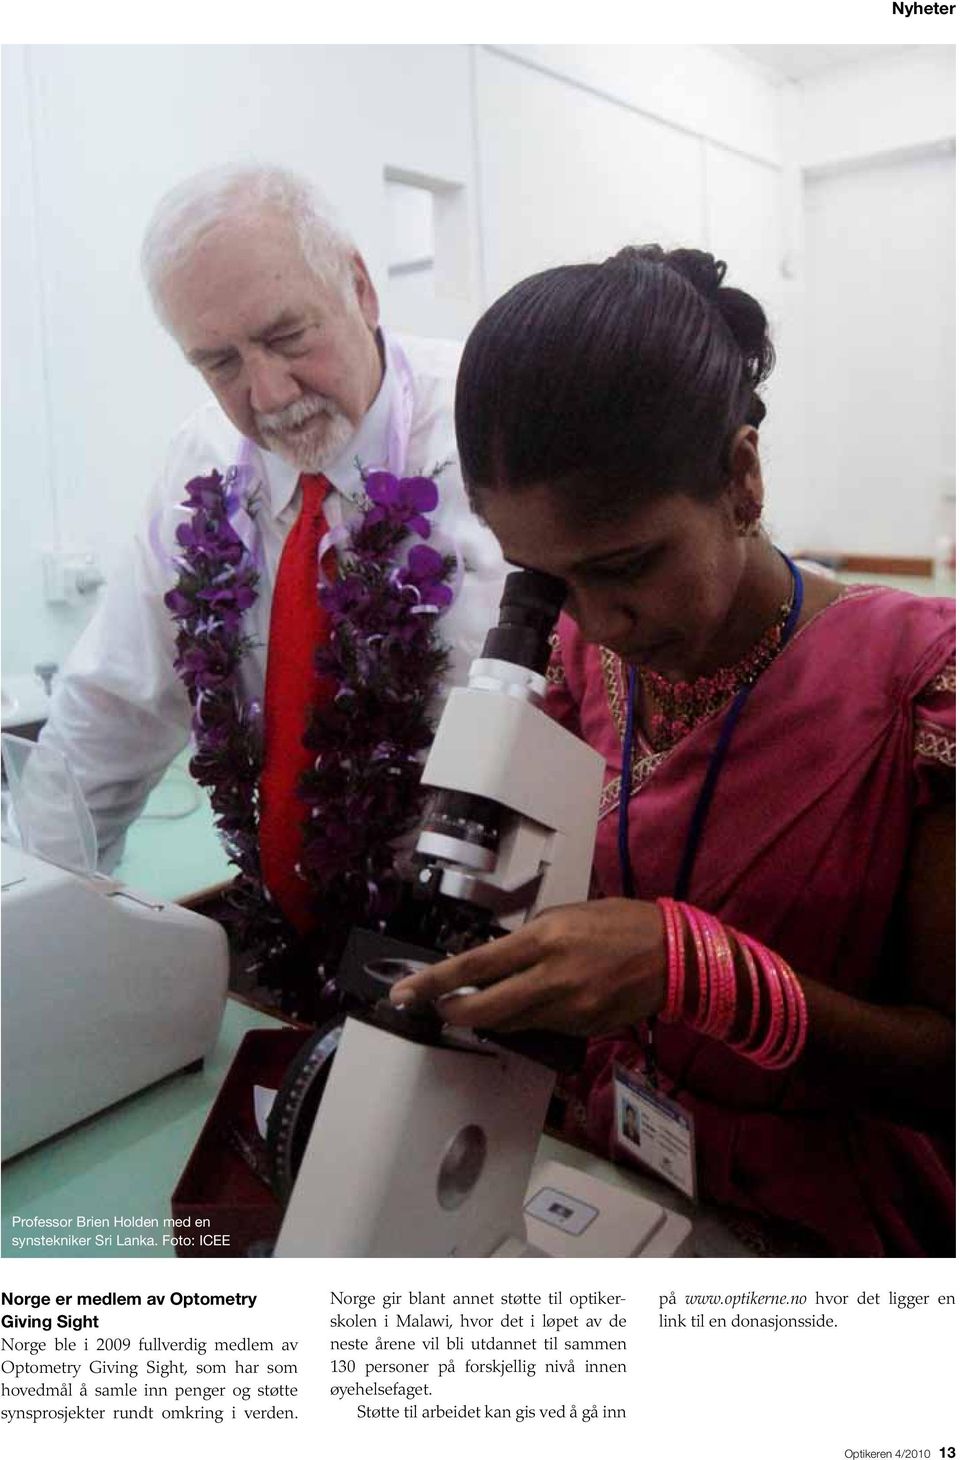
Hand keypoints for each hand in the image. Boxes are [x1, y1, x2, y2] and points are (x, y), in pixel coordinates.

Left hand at [389, 898, 667, 1034]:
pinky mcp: (582, 1029)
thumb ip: (529, 941)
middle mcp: (551, 978)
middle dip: (452, 1012)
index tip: (403, 992)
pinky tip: (526, 1006)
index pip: (474, 966)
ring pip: (510, 1024)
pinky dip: (524, 1019)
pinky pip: (539, 1028)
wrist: (675, 956)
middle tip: (436, 1008)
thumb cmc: (620, 923)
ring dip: (489, 1016)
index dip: (433, 982)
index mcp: (544, 939)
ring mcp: (568, 1009)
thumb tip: (493, 960)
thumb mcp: (568, 915)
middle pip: (484, 1009)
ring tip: (479, 1003)